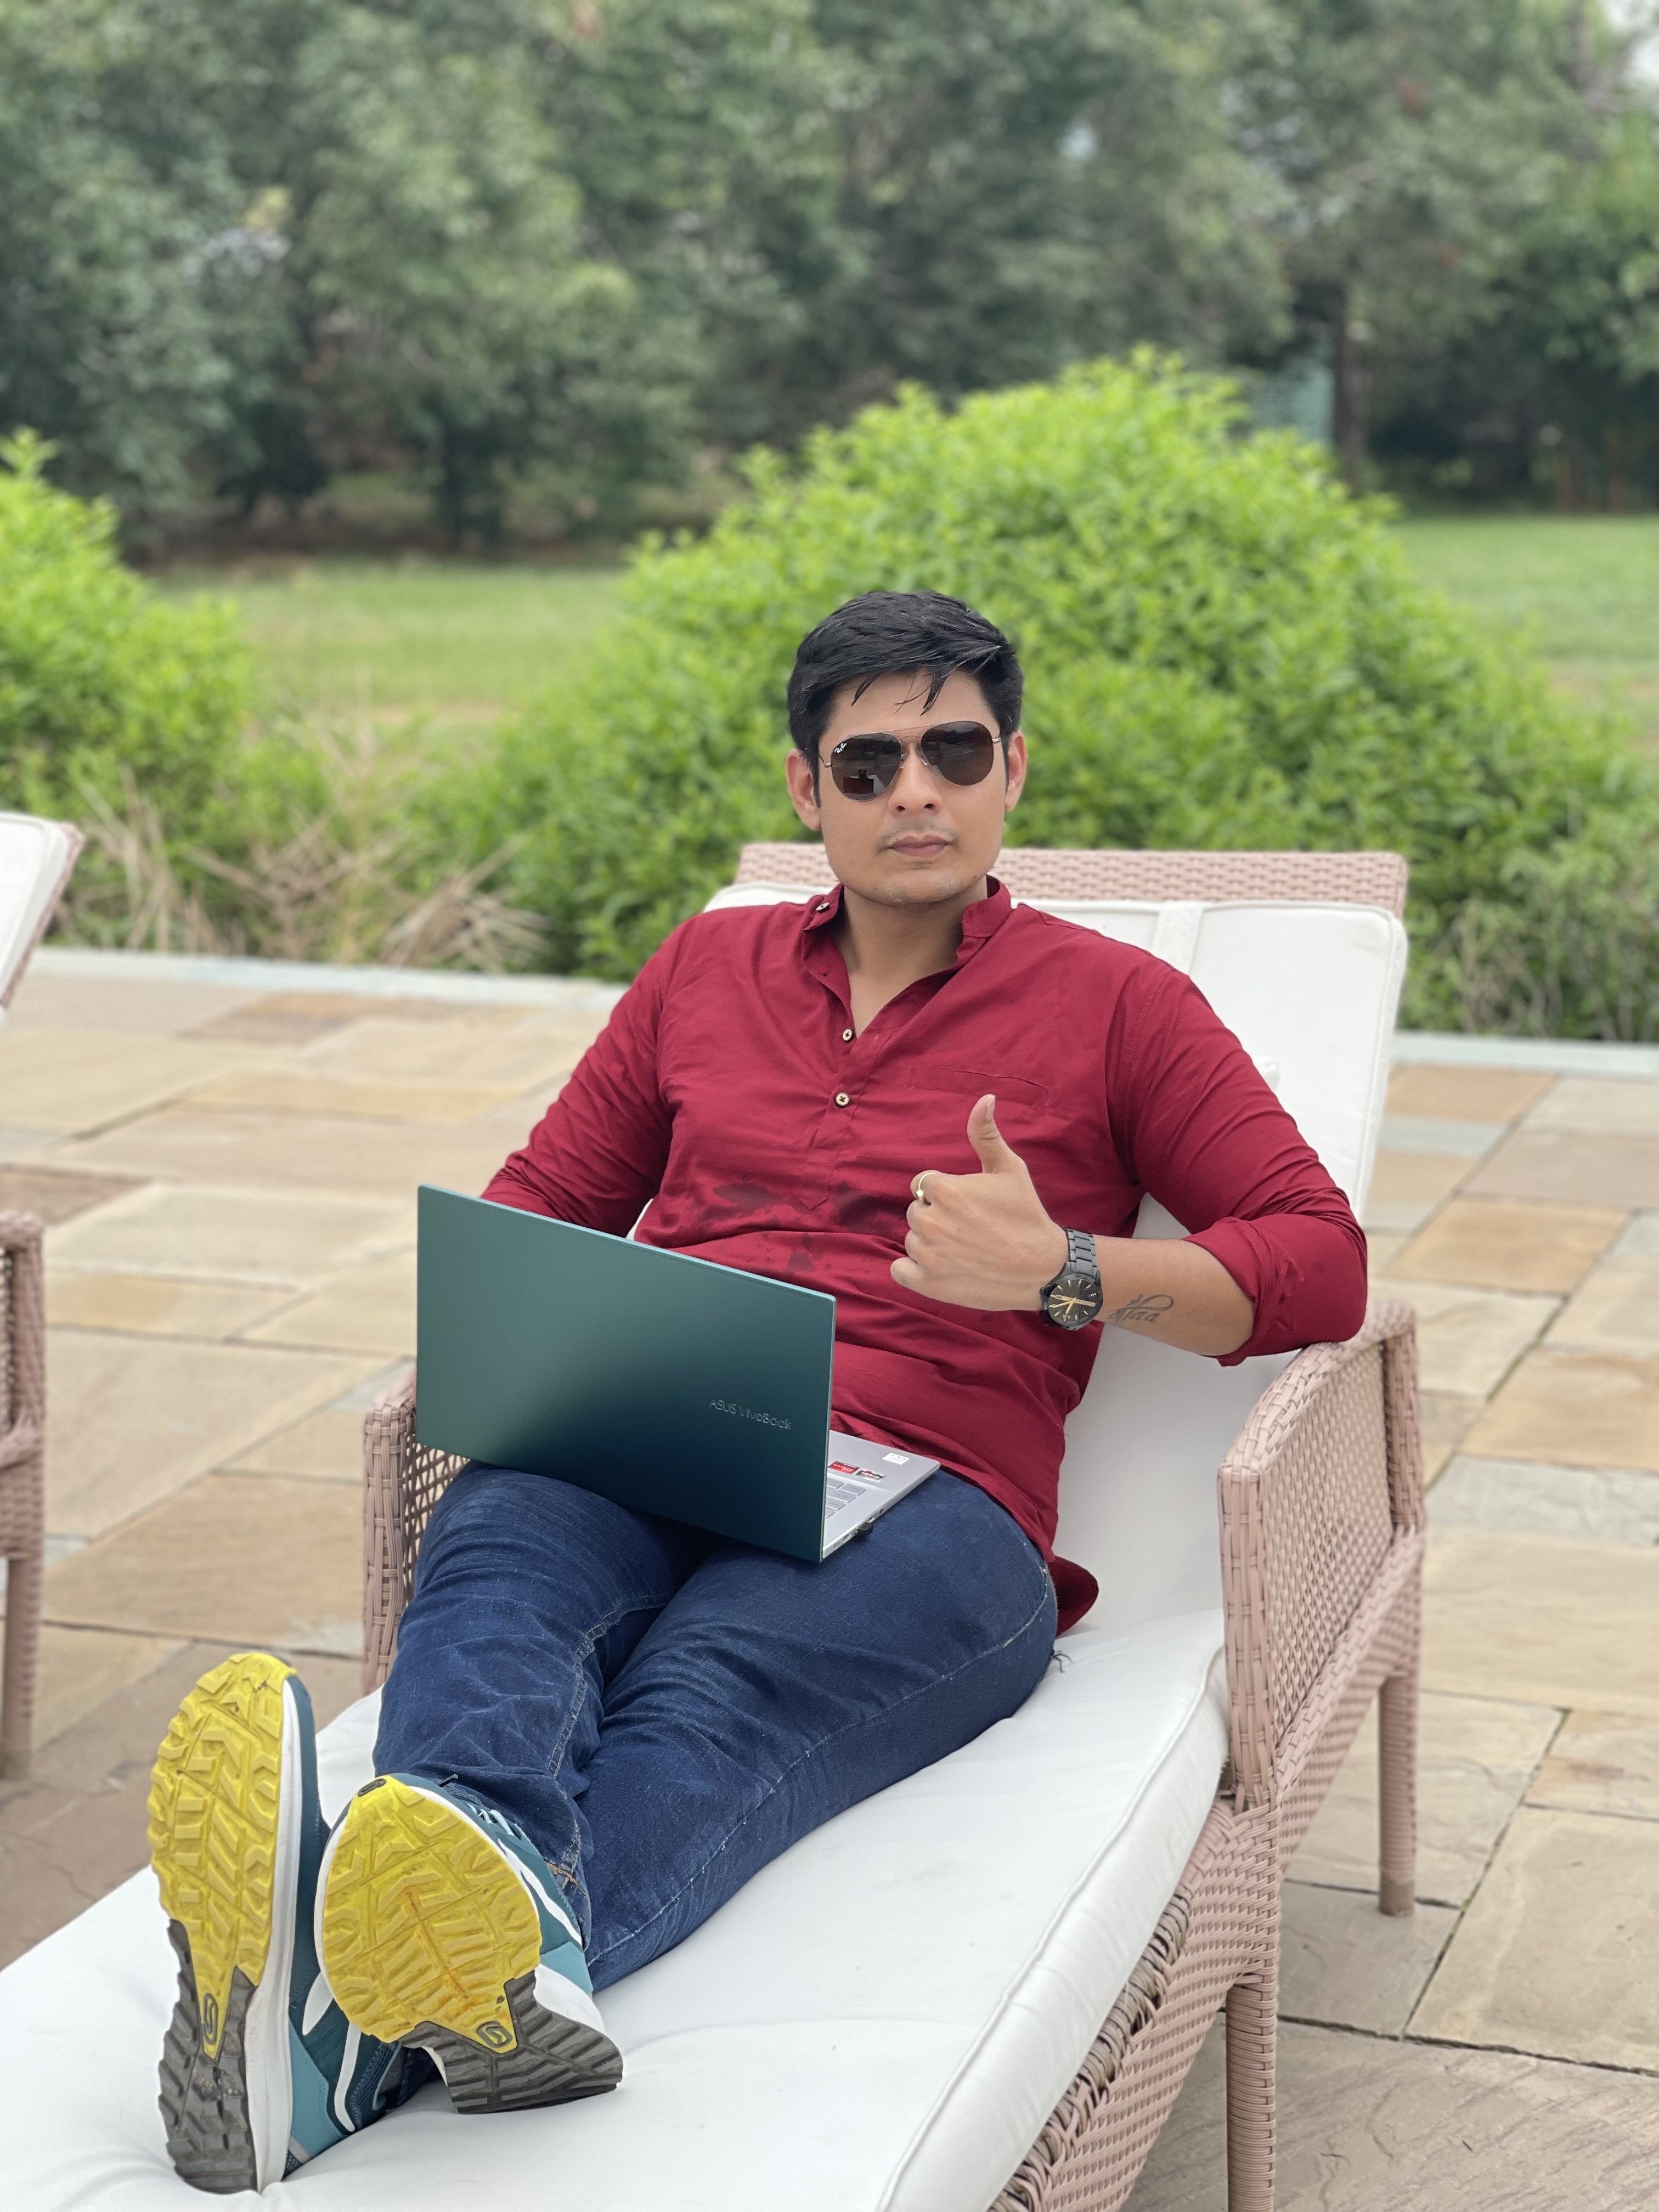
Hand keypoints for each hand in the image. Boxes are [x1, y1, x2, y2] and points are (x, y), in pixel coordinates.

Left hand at [892, 1095, 1067, 1310]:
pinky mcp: (926, 1283)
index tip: (972, 1208)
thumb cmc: (1026, 1215)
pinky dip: (914, 1271)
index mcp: (945, 1188)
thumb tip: (985, 1098)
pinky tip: (943, 1268)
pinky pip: (900, 1270)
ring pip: (913, 1240)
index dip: (949, 1195)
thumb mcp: (1010, 1169)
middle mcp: (930, 1220)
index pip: (926, 1185)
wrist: (1043, 1268)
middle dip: (939, 1218)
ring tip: (966, 1250)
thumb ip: (986, 1134)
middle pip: (918, 1212)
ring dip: (931, 1244)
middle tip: (971, 1230)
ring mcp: (926, 1254)